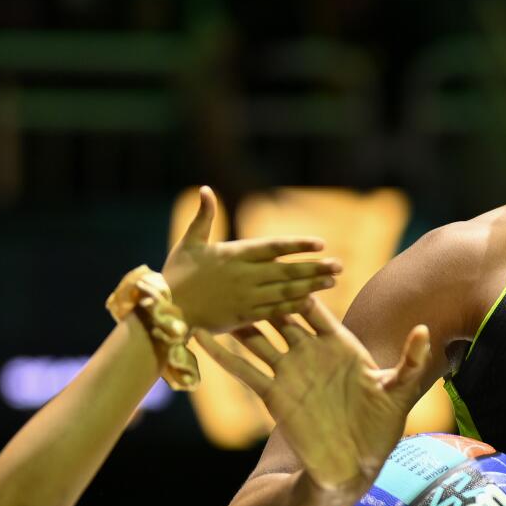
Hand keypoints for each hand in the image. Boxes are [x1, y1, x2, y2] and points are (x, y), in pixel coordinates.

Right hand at [162, 186, 340, 332]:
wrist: (166, 309)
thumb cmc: (177, 273)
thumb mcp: (190, 241)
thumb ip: (203, 216)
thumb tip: (206, 189)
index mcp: (234, 254)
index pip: (274, 247)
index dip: (298, 245)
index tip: (320, 243)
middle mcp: (244, 275)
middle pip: (287, 270)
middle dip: (315, 267)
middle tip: (340, 265)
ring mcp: (246, 297)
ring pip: (286, 291)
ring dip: (311, 286)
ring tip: (332, 281)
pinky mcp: (244, 316)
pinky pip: (274, 312)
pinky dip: (294, 307)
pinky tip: (312, 303)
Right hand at [197, 297, 432, 496]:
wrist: (355, 463)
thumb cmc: (381, 426)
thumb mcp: (400, 391)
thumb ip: (411, 360)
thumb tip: (426, 330)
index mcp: (340, 345)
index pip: (316, 309)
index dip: (302, 290)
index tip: (288, 269)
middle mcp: (311, 353)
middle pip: (282, 317)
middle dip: (264, 297)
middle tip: (241, 274)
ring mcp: (290, 372)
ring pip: (259, 338)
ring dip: (239, 321)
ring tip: (215, 299)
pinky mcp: (273, 394)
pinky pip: (244, 371)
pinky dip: (222, 354)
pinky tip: (202, 337)